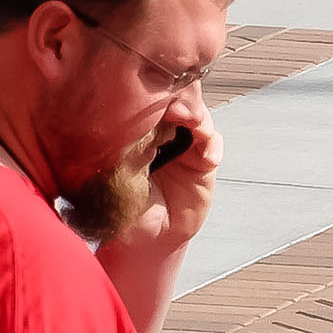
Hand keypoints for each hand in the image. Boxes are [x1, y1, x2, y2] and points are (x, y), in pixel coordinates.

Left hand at [104, 111, 221, 264]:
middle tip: (176, 104)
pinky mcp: (202, 161)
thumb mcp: (121, 179)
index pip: (145, 103)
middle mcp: (160, 132)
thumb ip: (126, 156)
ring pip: (195, 116)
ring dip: (196, 116)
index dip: (150, 96)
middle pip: (174, 102)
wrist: (150, 237)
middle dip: (177, 99)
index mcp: (134, 130)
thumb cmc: (126, 206)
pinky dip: (212, 144)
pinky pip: (212, 143)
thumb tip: (126, 128)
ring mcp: (184, 144)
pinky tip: (207, 158)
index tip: (149, 95)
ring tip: (192, 122)